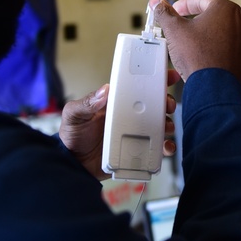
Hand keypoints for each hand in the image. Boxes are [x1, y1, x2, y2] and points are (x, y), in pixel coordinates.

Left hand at [59, 80, 178, 179]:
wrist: (73, 165)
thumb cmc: (73, 136)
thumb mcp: (74, 116)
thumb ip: (86, 103)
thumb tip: (104, 90)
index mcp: (116, 103)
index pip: (137, 87)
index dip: (154, 80)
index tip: (167, 75)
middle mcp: (129, 116)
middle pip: (154, 105)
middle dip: (166, 102)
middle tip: (168, 104)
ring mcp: (134, 133)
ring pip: (159, 125)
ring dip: (168, 124)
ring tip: (167, 127)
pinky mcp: (137, 150)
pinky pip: (156, 148)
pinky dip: (165, 147)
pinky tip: (166, 147)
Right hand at [151, 0, 240, 83]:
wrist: (214, 87)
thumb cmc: (199, 57)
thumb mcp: (175, 30)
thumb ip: (165, 12)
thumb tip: (157, 3)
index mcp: (225, 9)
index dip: (185, 4)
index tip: (176, 10)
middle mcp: (240, 22)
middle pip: (213, 15)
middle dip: (195, 19)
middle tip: (182, 26)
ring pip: (221, 32)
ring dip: (206, 35)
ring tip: (191, 44)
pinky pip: (229, 48)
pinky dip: (216, 49)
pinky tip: (204, 56)